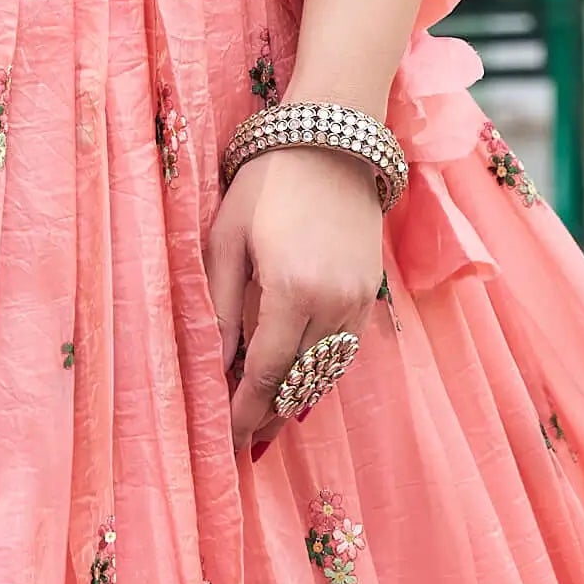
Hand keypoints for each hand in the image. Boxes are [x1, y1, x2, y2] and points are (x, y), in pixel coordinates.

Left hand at [207, 141, 389, 459]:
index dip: (243, 412)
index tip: (225, 442)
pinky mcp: (372, 291)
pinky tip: (296, 381)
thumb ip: (218, 306)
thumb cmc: (266, 184)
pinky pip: (344, 349)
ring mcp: (359, 299)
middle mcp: (334, 303)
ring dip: (295, 398)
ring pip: (326, 372)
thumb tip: (211, 366)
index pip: (266, 373)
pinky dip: (319, 371)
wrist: (331, 142)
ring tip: (262, 421)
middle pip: (300, 382)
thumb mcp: (226, 240)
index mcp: (293, 291)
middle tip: (239, 442)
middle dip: (267, 415)